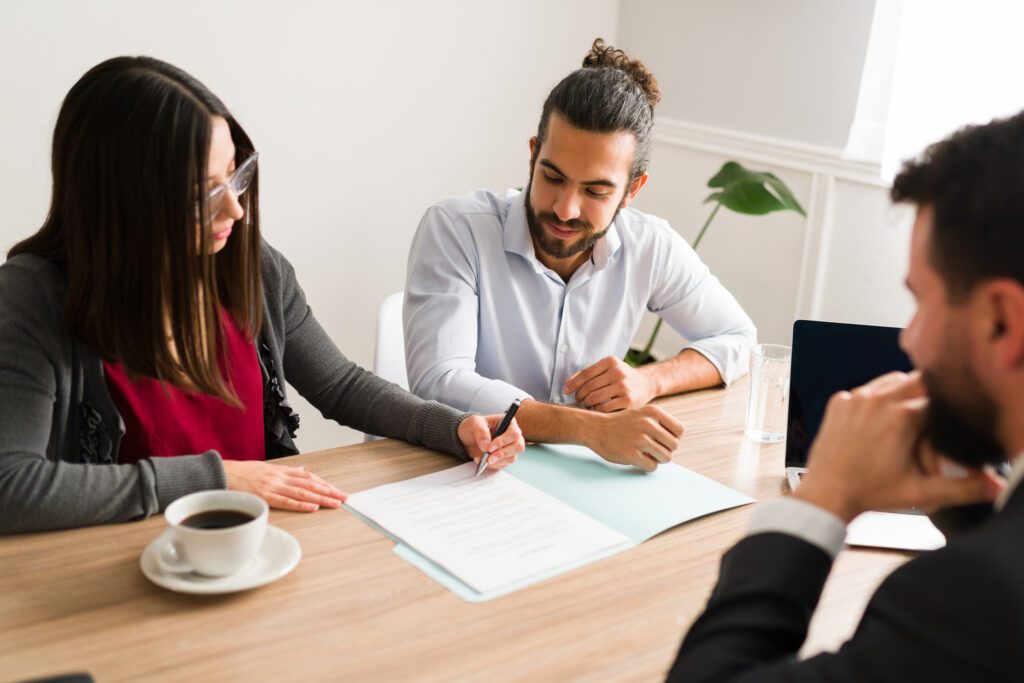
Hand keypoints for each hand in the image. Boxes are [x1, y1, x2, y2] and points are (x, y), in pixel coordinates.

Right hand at [222, 460, 346, 512]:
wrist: (220, 473)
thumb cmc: (241, 473)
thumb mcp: (265, 467)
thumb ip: (285, 471)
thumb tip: (301, 471)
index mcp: (280, 471)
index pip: (308, 477)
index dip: (324, 483)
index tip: (336, 490)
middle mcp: (279, 477)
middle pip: (310, 484)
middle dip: (329, 491)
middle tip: (344, 497)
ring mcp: (272, 486)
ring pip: (302, 492)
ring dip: (321, 498)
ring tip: (336, 503)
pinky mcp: (264, 496)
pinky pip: (286, 501)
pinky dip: (301, 504)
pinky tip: (314, 507)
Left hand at [458, 414, 524, 470]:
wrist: (468, 439)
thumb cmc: (474, 427)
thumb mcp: (473, 423)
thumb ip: (480, 431)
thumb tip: (486, 445)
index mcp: (508, 422)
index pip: (514, 433)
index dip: (503, 441)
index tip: (490, 448)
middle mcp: (512, 435)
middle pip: (518, 447)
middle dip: (502, 454)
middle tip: (488, 458)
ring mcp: (510, 447)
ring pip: (511, 458)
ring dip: (497, 461)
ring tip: (483, 460)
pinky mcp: (505, 458)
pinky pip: (503, 464)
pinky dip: (493, 465)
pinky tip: (483, 461)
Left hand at [564, 355, 657, 411]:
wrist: (647, 383)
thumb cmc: (622, 377)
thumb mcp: (608, 369)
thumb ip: (589, 374)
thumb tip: (566, 385)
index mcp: (610, 361)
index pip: (585, 374)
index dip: (572, 384)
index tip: (566, 391)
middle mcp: (617, 372)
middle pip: (588, 387)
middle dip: (579, 396)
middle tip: (578, 400)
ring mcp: (623, 386)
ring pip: (594, 398)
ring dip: (586, 404)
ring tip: (586, 405)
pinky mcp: (628, 400)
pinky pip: (604, 408)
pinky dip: (596, 410)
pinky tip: (597, 410)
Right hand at [587, 405, 683, 471]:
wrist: (595, 428)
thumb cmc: (621, 423)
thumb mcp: (642, 414)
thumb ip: (660, 423)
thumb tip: (677, 440)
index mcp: (653, 412)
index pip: (679, 430)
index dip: (673, 437)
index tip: (663, 440)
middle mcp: (648, 424)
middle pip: (674, 445)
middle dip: (665, 450)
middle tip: (653, 449)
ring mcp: (640, 439)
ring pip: (666, 458)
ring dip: (658, 459)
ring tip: (647, 455)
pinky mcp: (631, 454)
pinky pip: (652, 467)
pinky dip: (647, 466)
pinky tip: (638, 459)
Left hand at [795, 371, 1003, 522]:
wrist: (828, 493)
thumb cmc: (870, 492)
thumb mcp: (922, 492)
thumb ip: (964, 488)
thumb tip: (992, 486)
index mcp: (902, 416)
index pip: (939, 398)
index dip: (947, 411)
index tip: (944, 426)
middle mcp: (878, 400)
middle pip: (917, 381)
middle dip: (928, 396)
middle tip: (930, 417)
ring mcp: (856, 398)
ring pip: (891, 380)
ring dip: (903, 392)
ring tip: (908, 416)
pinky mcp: (839, 402)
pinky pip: (865, 389)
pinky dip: (875, 398)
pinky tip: (879, 418)